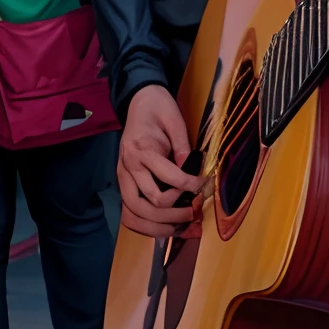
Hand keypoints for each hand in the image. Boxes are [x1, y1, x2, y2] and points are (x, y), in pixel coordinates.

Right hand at [117, 84, 204, 237]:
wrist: (137, 100)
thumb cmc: (159, 108)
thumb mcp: (175, 120)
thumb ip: (183, 146)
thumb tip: (192, 171)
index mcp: (143, 150)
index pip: (169, 178)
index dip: (191, 186)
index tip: (205, 186)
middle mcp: (128, 167)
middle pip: (150, 203)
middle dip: (176, 212)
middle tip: (196, 211)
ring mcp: (122, 177)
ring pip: (135, 213)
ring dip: (160, 225)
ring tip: (185, 227)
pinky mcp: (123, 183)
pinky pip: (129, 212)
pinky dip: (147, 225)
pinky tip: (167, 228)